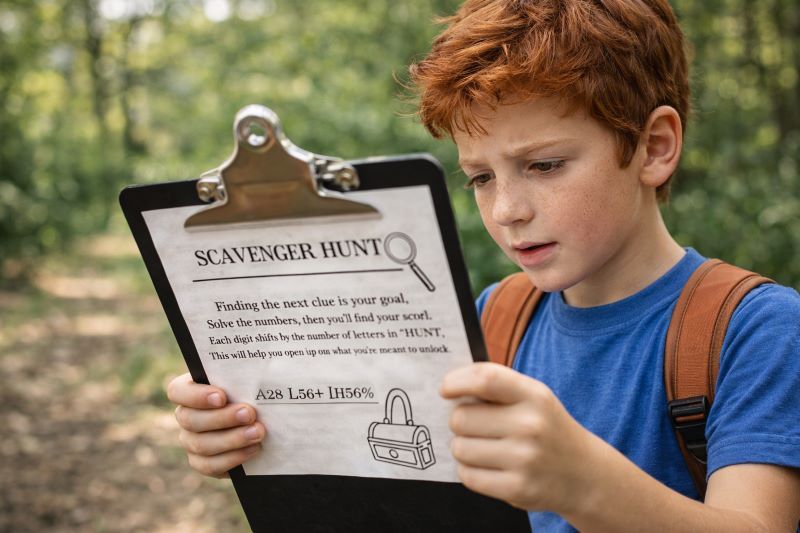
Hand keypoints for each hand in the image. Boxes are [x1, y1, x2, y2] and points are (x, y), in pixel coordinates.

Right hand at [166, 372, 265, 477]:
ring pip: (200, 444)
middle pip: (190, 420)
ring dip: (232, 439)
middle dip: (222, 418)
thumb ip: (246, 372)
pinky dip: (233, 458)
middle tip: (249, 414)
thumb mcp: (249, 376)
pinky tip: (254, 449)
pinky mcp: (203, 461)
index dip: (196, 396)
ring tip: (258, 432)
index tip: (222, 397)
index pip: (177, 391)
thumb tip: (263, 370)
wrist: (262, 417)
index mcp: (190, 389)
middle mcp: (186, 415)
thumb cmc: (253, 390)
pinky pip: (210, 465)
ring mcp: (191, 440)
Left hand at [440, 362, 595, 513]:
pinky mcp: (517, 489)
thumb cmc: (547, 428)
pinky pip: (468, 476)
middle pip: (462, 418)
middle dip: (459, 421)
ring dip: (463, 447)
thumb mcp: (534, 398)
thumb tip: (450, 387)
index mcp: (534, 396)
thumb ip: (497, 387)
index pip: (485, 379)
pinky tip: (487, 466)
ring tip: (483, 447)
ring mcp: (525, 460)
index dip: (457, 381)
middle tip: (474, 425)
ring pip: (460, 448)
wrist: (584, 474)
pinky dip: (469, 471)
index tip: (445, 389)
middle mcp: (531, 426)